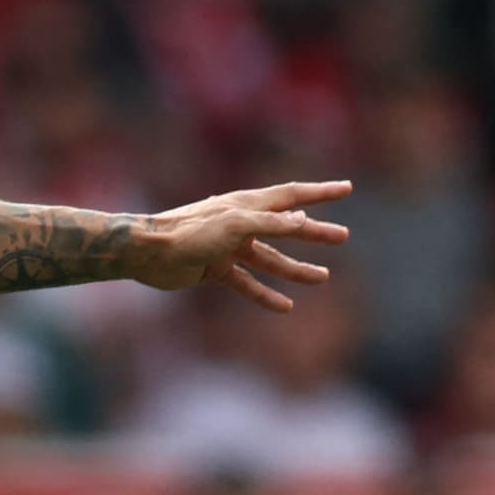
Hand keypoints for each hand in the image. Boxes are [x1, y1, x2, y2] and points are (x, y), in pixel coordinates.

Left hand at [133, 180, 352, 311]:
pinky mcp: (214, 269)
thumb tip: (303, 219)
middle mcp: (239, 223)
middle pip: (285, 227)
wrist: (148, 254)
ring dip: (295, 268)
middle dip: (314, 232)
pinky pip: (246, 283)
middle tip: (343, 236)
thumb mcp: (235, 226)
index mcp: (245, 205)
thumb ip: (269, 224)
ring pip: (269, 258)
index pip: (290, 196)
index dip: (320, 192)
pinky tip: (285, 306)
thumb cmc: (189, 233)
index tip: (347, 188)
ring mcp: (227, 246)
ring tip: (322, 278)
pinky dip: (265, 293)